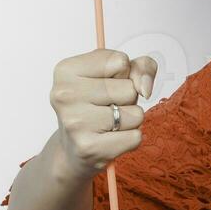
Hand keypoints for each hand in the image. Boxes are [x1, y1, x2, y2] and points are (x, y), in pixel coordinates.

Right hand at [48, 48, 159, 180]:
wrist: (73, 147)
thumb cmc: (98, 105)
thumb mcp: (118, 74)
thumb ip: (142, 66)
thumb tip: (145, 89)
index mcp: (66, 70)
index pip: (120, 61)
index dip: (123, 74)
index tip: (105, 83)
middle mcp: (65, 95)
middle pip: (130, 89)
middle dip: (127, 99)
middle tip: (106, 107)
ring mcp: (75, 122)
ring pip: (136, 114)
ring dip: (129, 119)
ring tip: (107, 123)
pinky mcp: (88, 148)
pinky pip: (135, 137)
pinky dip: (129, 139)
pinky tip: (109, 139)